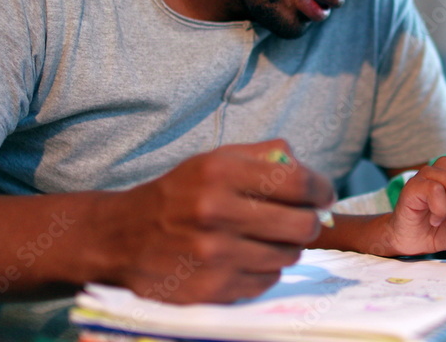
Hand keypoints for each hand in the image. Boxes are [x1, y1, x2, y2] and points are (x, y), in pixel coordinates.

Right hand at [93, 139, 334, 303]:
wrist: (122, 237)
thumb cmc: (179, 194)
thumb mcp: (214, 160)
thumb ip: (264, 156)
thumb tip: (311, 171)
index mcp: (220, 173)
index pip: (299, 181)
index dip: (321, 189)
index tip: (323, 195)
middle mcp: (217, 213)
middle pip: (303, 224)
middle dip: (309, 221)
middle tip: (300, 219)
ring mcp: (215, 255)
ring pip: (289, 256)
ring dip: (286, 247)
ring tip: (266, 238)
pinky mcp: (212, 288)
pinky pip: (267, 281)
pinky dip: (265, 270)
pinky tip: (245, 258)